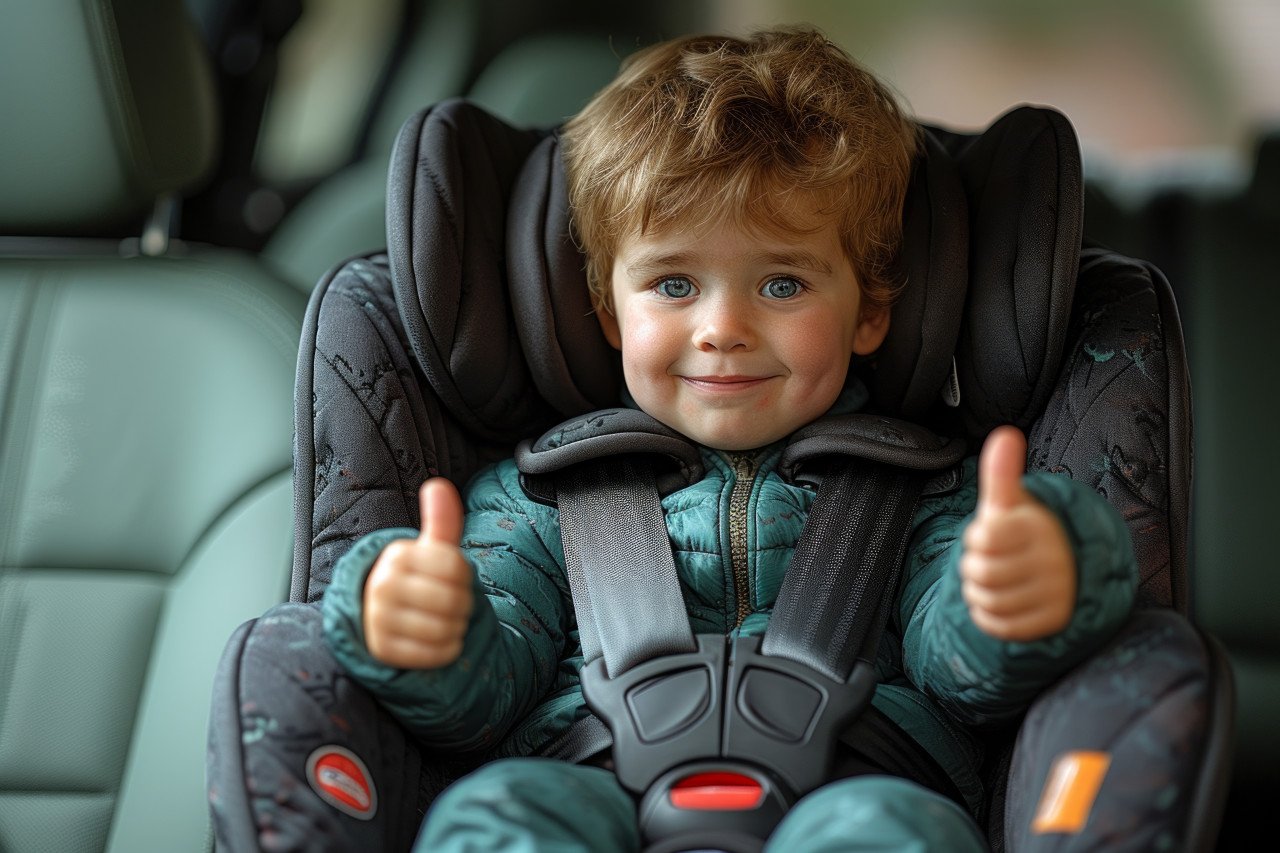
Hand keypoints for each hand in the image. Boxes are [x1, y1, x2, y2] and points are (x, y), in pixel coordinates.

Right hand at [363, 478, 472, 667]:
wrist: (384, 616)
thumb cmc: (418, 580)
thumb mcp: (431, 550)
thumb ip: (441, 521)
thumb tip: (438, 485)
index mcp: (397, 555)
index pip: (456, 566)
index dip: (465, 576)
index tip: (452, 579)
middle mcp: (382, 585)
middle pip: (453, 599)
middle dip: (462, 605)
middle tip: (451, 605)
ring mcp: (378, 618)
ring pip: (444, 628)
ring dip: (455, 629)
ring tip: (444, 622)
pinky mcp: (382, 650)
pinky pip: (433, 654)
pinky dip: (445, 650)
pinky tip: (437, 640)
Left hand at [960, 426, 1074, 641]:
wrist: (1065, 567)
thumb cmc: (1025, 531)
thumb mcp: (1010, 502)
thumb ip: (1001, 473)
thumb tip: (1004, 434)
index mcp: (1040, 526)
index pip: (983, 537)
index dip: (977, 538)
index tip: (992, 534)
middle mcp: (1054, 559)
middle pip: (981, 572)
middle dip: (976, 566)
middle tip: (994, 560)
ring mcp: (1057, 592)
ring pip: (988, 600)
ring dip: (981, 592)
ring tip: (1000, 579)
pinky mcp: (1053, 621)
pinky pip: (1000, 625)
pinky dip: (991, 616)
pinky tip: (1005, 599)